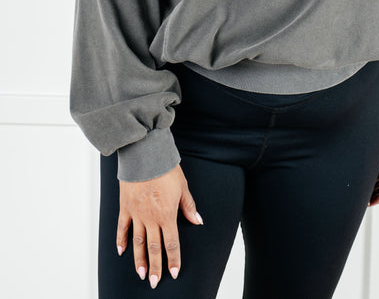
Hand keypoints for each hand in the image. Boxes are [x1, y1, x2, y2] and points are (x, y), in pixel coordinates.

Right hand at [116, 163, 202, 288]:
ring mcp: (137, 214)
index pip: (171, 243)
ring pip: (138, 242)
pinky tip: (121, 252)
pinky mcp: (125, 207)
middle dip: (155, 267)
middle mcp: (151, 218)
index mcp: (167, 214)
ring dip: (139, 259)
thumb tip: (197, 221)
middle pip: (154, 247)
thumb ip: (188, 206)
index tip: (173, 273)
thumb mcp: (183, 186)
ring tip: (140, 274)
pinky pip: (122, 227)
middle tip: (154, 282)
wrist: (145, 155)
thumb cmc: (165, 169)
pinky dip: (121, 240)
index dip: (173, 259)